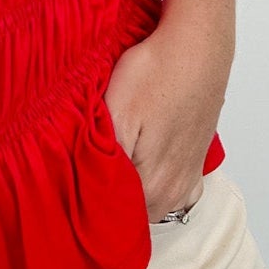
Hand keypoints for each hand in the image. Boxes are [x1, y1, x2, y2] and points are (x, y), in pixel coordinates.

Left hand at [103, 9, 230, 222]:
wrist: (197, 45)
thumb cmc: (155, 72)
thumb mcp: (113, 115)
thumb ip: (102, 163)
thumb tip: (87, 197)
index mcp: (152, 188)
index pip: (115, 223)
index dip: (89, 211)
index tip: (71, 193)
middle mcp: (174, 192)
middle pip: (133, 216)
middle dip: (108, 203)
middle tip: (84, 174)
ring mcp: (188, 176)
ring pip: (152, 202)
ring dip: (132, 191)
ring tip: (111, 164)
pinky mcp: (196, 158)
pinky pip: (172, 187)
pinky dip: (155, 181)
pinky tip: (142, 160)